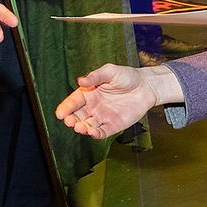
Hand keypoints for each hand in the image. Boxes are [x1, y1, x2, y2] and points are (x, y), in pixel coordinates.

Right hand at [54, 64, 183, 138]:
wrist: (146, 87)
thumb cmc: (127, 76)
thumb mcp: (110, 71)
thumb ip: (95, 76)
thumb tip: (80, 81)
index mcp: (89, 93)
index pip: (73, 101)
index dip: (66, 108)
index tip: (60, 113)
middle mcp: (93, 106)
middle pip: (78, 116)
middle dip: (71, 120)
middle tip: (70, 122)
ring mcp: (102, 117)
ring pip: (87, 126)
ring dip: (82, 128)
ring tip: (81, 127)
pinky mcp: (113, 126)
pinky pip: (102, 133)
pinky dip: (96, 134)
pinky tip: (92, 132)